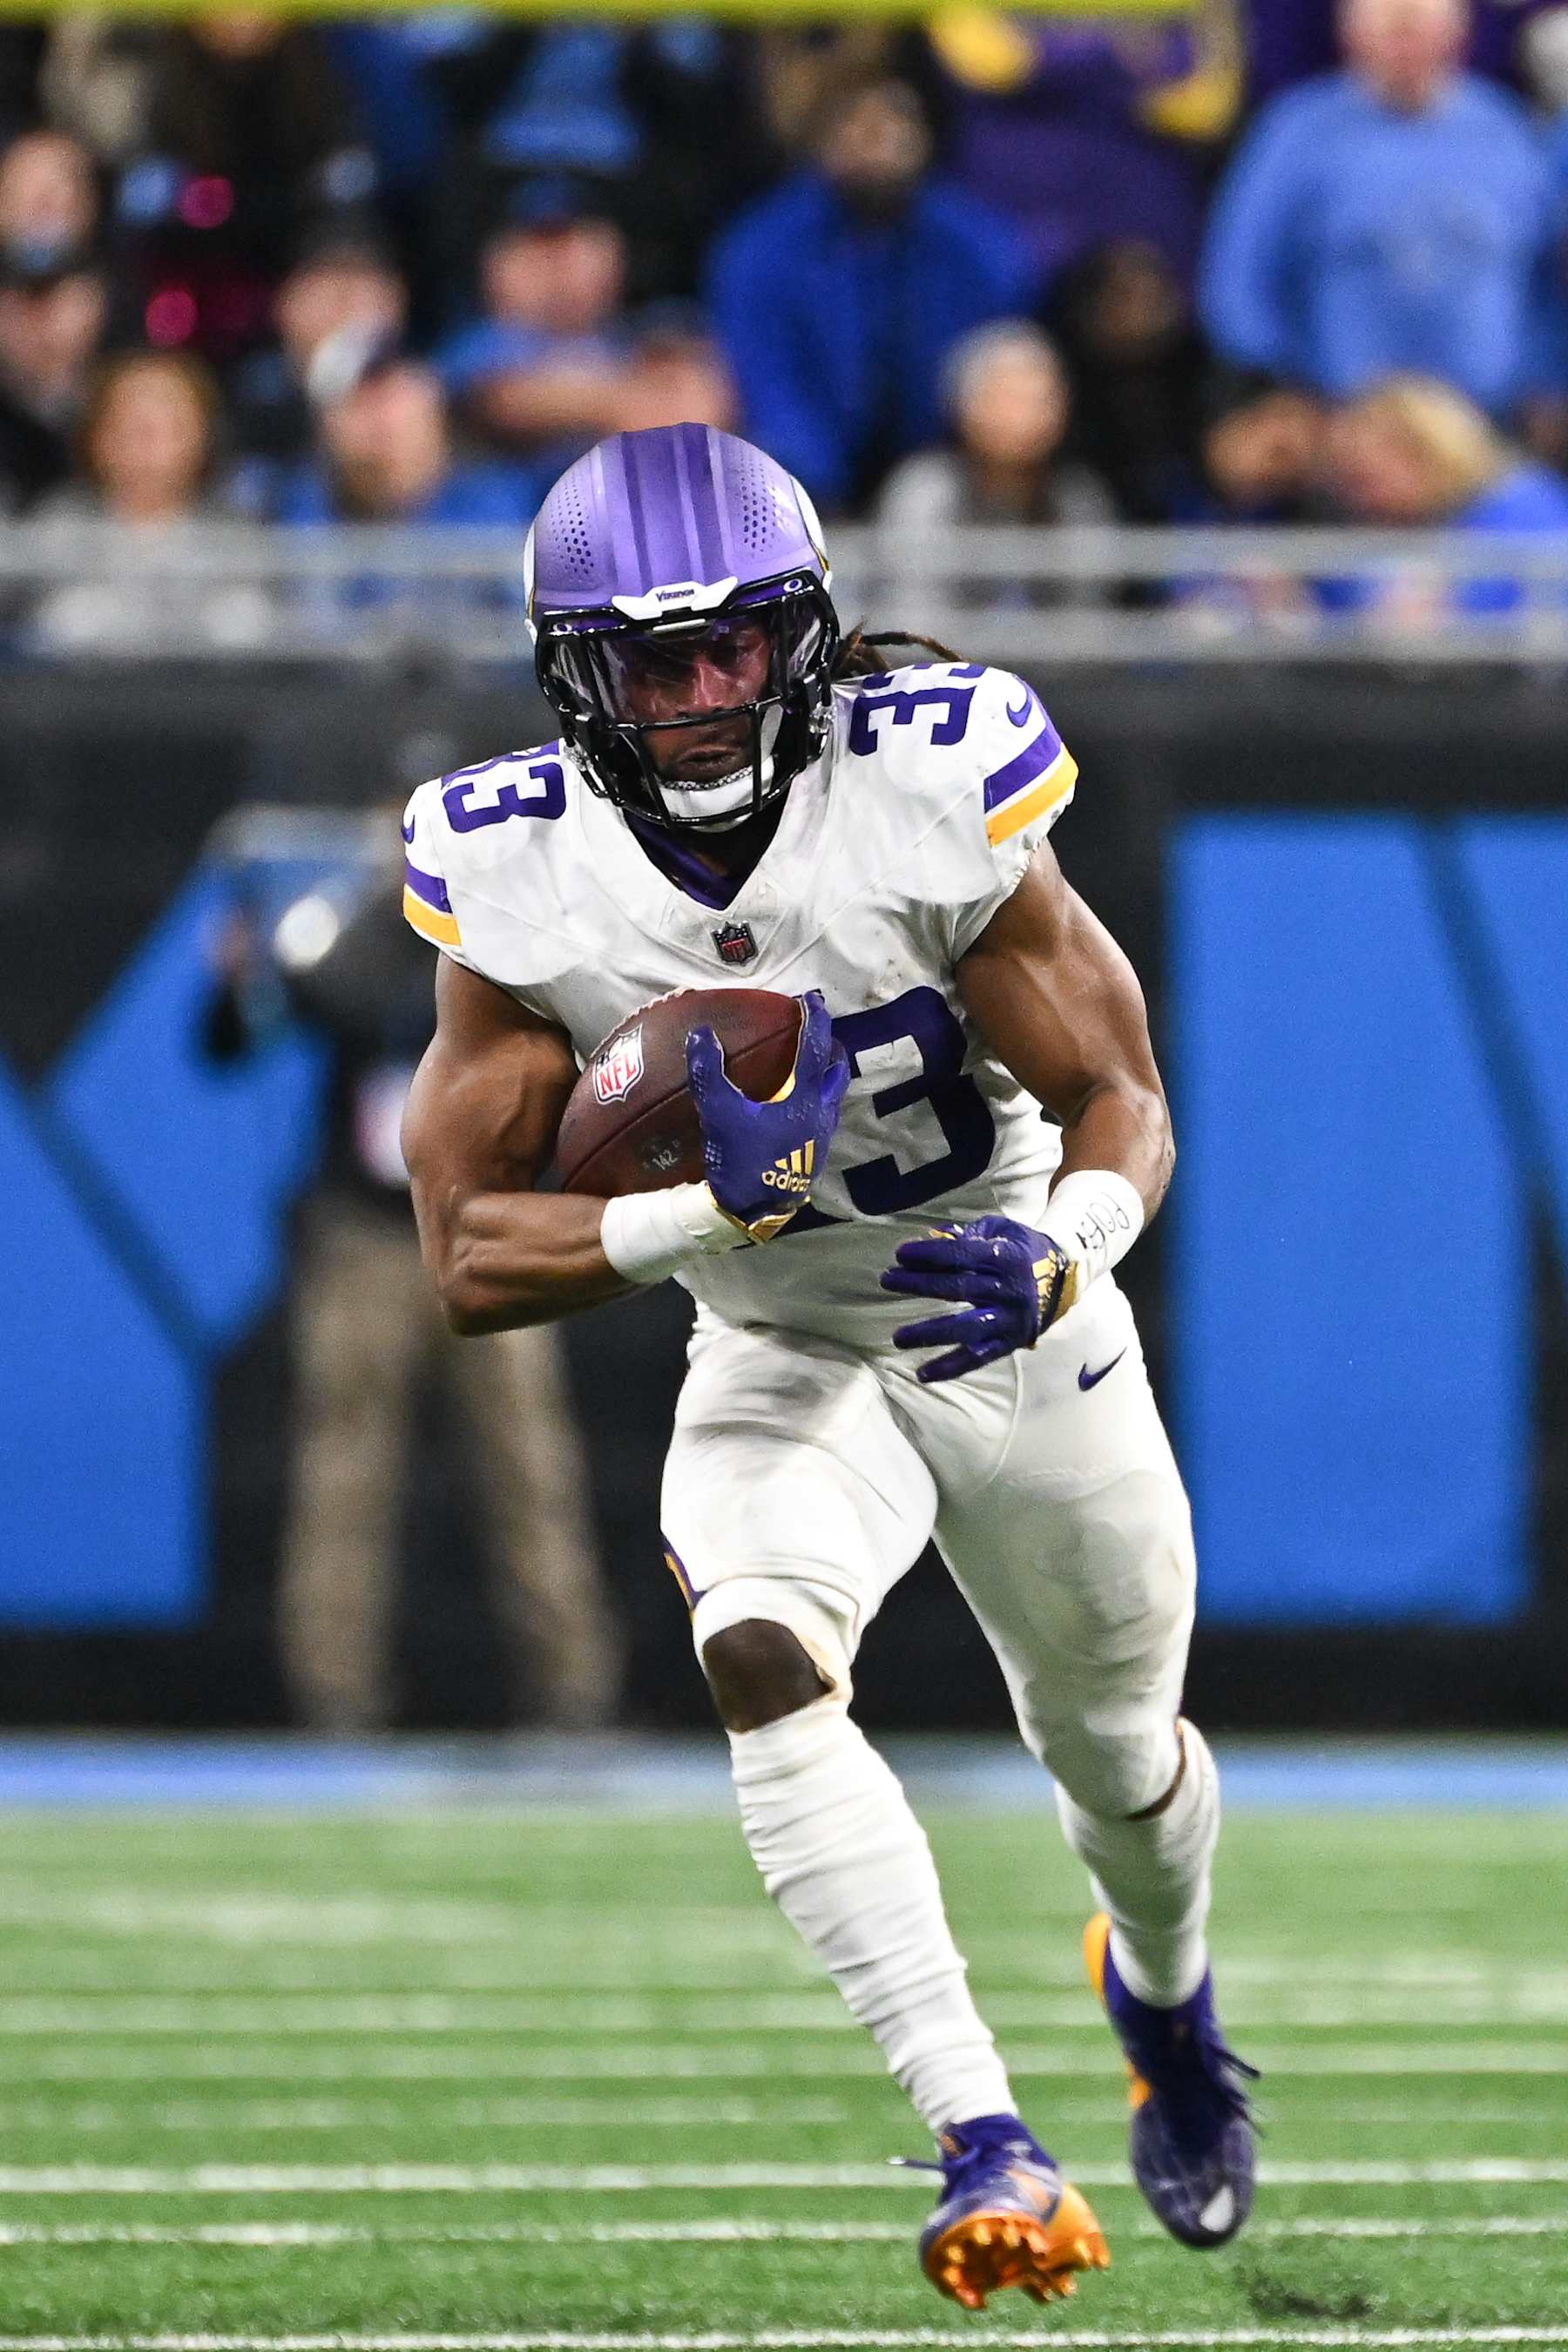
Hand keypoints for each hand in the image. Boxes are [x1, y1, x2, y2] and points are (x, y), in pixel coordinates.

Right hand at [686, 990, 849, 1242]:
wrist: (754, 1211)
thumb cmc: (740, 1160)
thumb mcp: (719, 1113)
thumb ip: (709, 1072)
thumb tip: (700, 1034)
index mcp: (802, 1097)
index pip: (813, 1047)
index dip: (813, 1020)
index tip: (813, 1000)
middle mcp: (819, 1114)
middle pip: (836, 1072)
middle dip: (830, 1050)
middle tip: (818, 1035)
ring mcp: (821, 1138)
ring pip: (834, 1098)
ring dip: (828, 1079)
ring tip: (815, 1070)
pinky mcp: (815, 1158)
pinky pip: (824, 1120)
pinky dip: (818, 1105)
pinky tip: (801, 1113)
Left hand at [880, 1213, 1076, 1383]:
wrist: (1064, 1280)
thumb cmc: (1023, 1250)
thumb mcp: (1002, 1229)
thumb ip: (969, 1233)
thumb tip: (930, 1240)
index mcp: (1006, 1257)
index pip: (961, 1255)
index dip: (929, 1254)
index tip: (899, 1254)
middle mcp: (1008, 1290)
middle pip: (957, 1287)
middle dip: (918, 1283)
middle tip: (887, 1280)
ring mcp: (1008, 1320)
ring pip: (965, 1328)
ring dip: (929, 1333)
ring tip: (898, 1338)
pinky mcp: (1008, 1343)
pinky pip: (977, 1357)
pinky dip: (950, 1368)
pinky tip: (923, 1374)